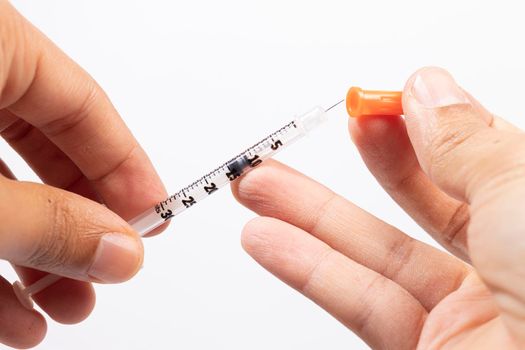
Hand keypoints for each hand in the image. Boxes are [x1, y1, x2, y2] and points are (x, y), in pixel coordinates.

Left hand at [0, 1, 166, 347]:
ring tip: (60, 311)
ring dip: (36, 259)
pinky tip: (7, 313)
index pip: (84, 107)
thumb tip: (123, 252)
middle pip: (47, 153)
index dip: (126, 169)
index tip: (155, 221)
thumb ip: (47, 223)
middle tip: (109, 274)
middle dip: (81, 227)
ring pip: (3, 191)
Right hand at [232, 67, 524, 348]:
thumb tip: (427, 92)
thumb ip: (470, 147)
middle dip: (365, 163)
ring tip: (261, 184)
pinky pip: (360, 303)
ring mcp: (464, 317)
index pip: (477, 163)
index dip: (424, 128)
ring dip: (309, 216)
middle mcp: (509, 270)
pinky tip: (270, 238)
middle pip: (422, 203)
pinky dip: (307, 268)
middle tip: (321, 135)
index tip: (379, 104)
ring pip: (373, 255)